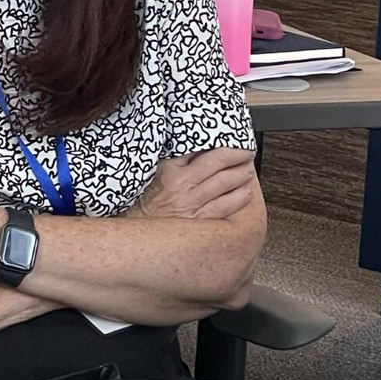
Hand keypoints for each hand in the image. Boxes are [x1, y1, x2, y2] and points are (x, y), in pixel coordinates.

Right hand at [128, 148, 257, 219]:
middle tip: (246, 151)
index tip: (229, 139)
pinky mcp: (198, 221)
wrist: (133, 240)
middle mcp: (181, 185)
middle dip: (237, 154)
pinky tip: (245, 193)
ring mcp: (191, 203)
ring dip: (241, 174)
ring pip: (224, 182)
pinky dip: (239, 198)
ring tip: (247, 170)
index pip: (198, 148)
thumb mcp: (149, 180)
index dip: (218, 142)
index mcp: (167, 170)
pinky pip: (224, 206)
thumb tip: (191, 153)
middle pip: (217, 161)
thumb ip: (168, 165)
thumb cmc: (140, 210)